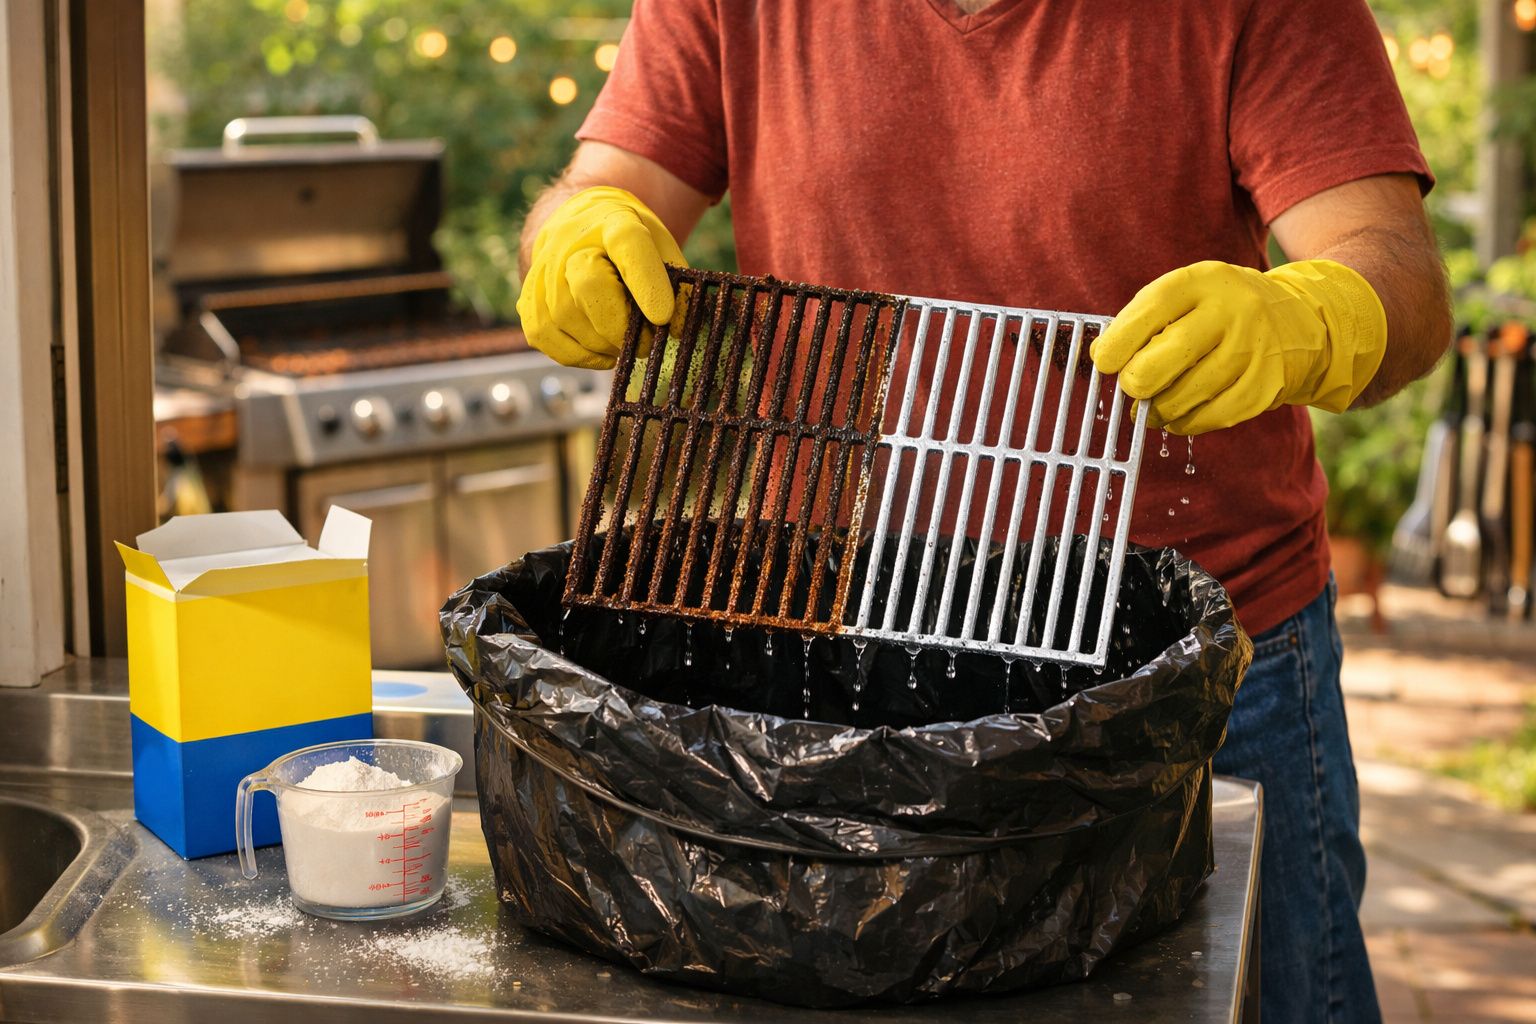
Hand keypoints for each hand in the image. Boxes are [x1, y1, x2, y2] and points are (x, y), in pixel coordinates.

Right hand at [516, 186, 685, 368]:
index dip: (646, 283)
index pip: (628, 245)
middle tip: (644, 343)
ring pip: (564, 318)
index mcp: (614, 221)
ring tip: (623, 346)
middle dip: (619, 327)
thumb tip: (679, 328)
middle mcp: (570, 241)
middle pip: (588, 286)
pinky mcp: (528, 297)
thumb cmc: (629, 244)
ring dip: (600, 345)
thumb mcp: (660, 248)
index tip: (663, 318)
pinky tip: (600, 354)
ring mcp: (544, 268)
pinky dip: (575, 355)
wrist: (581, 224)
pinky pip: (543, 335)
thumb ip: (675, 286)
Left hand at [1089, 259, 1387, 433]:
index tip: (1105, 362)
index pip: (1149, 311)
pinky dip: (1185, 422)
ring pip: (1184, 395)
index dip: (1117, 344)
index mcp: (1202, 281)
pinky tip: (1179, 414)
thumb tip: (1101, 356)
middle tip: (1133, 386)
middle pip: (1163, 360)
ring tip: (1154, 403)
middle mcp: (1230, 311)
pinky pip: (1209, 416)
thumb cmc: (1224, 310)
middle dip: (1136, 381)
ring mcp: (1252, 350)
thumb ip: (1146, 319)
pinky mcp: (1264, 386)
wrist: (1304, 321)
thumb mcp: (1191, 295)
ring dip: (1159, 408)